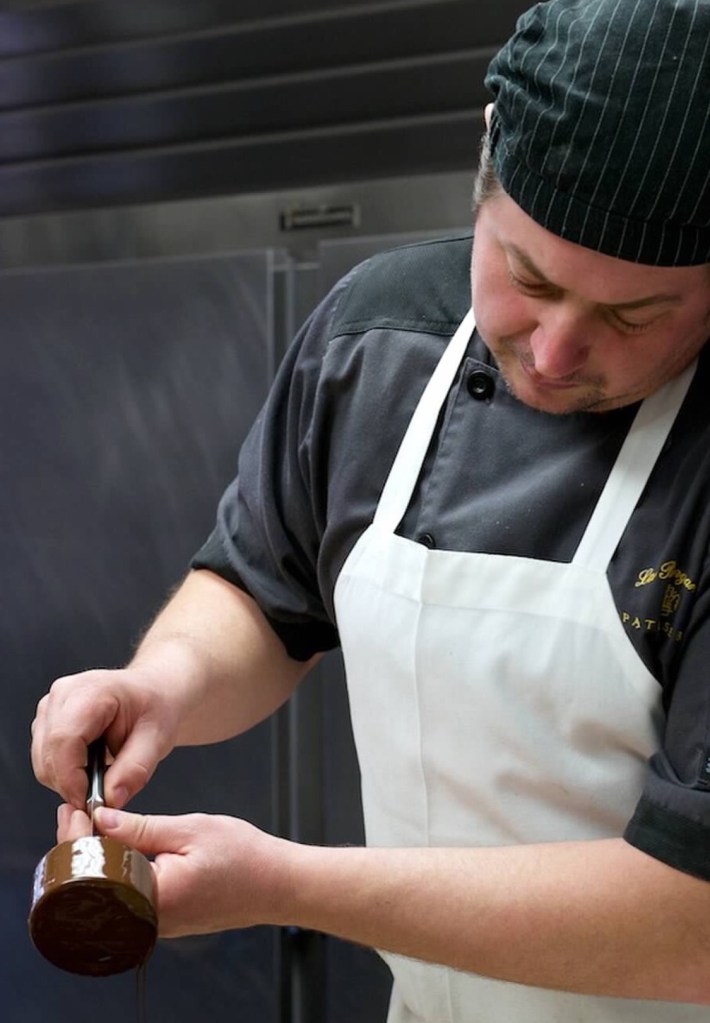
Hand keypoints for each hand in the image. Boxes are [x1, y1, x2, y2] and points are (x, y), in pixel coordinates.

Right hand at [31, 666, 181, 811]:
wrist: (154, 694)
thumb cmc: (155, 707)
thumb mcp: (157, 740)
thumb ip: (134, 771)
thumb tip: (111, 798)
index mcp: (91, 690)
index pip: (63, 740)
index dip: (71, 778)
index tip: (89, 802)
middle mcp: (63, 695)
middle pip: (48, 754)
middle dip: (71, 784)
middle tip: (102, 794)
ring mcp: (51, 707)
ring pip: (42, 761)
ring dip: (67, 780)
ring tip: (102, 773)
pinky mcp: (47, 721)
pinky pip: (44, 759)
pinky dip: (64, 773)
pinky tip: (90, 765)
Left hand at [92, 807, 291, 937]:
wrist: (277, 884)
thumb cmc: (244, 858)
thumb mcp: (189, 829)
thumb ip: (141, 828)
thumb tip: (102, 819)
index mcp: (155, 898)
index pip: (97, 870)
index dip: (77, 838)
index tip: (72, 811)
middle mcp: (150, 920)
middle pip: (97, 885)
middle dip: (81, 847)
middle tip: (73, 813)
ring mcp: (157, 925)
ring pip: (112, 892)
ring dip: (98, 859)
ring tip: (88, 825)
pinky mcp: (164, 921)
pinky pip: (130, 897)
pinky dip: (118, 871)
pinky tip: (115, 847)